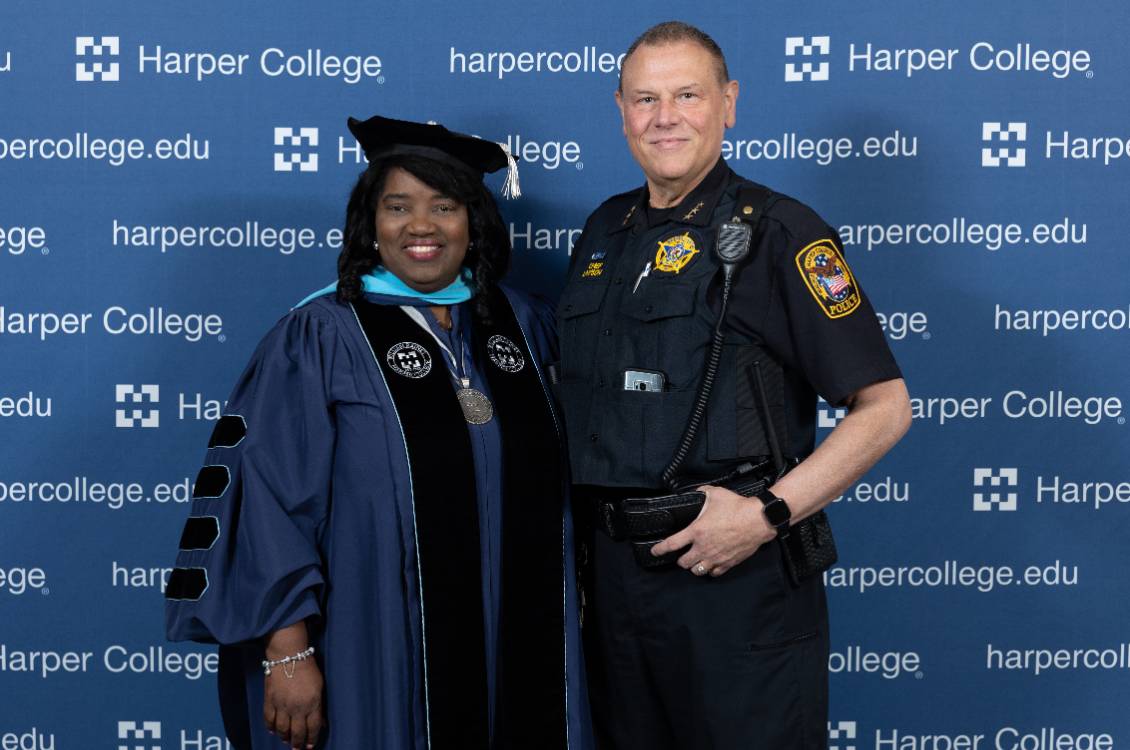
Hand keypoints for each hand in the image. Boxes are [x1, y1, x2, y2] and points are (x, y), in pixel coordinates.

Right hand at [264, 657, 323, 748]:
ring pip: (282, 729)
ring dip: (284, 737)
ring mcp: (282, 705)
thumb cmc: (308, 668)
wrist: (288, 655)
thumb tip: (321, 722)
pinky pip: (269, 719)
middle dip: (298, 743)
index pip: (313, 727)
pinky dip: (271, 727)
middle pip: (297, 732)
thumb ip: (319, 705)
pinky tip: (273, 730)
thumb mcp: (320, 686)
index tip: (310, 746)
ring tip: (286, 741)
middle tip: (297, 749)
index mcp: (312, 703)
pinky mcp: (270, 701)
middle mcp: (297, 707)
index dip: (312, 739)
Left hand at [649, 485, 775, 577]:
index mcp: (697, 531)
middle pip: (683, 562)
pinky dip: (710, 570)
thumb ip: (702, 493)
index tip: (655, 551)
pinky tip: (711, 565)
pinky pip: (714, 573)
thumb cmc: (737, 507)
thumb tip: (697, 492)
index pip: (672, 544)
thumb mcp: (716, 494)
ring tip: (696, 560)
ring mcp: (716, 557)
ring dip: (694, 566)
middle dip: (680, 559)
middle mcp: (704, 547)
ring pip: (697, 571)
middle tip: (682, 554)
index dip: (660, 550)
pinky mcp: (728, 563)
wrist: (759, 520)